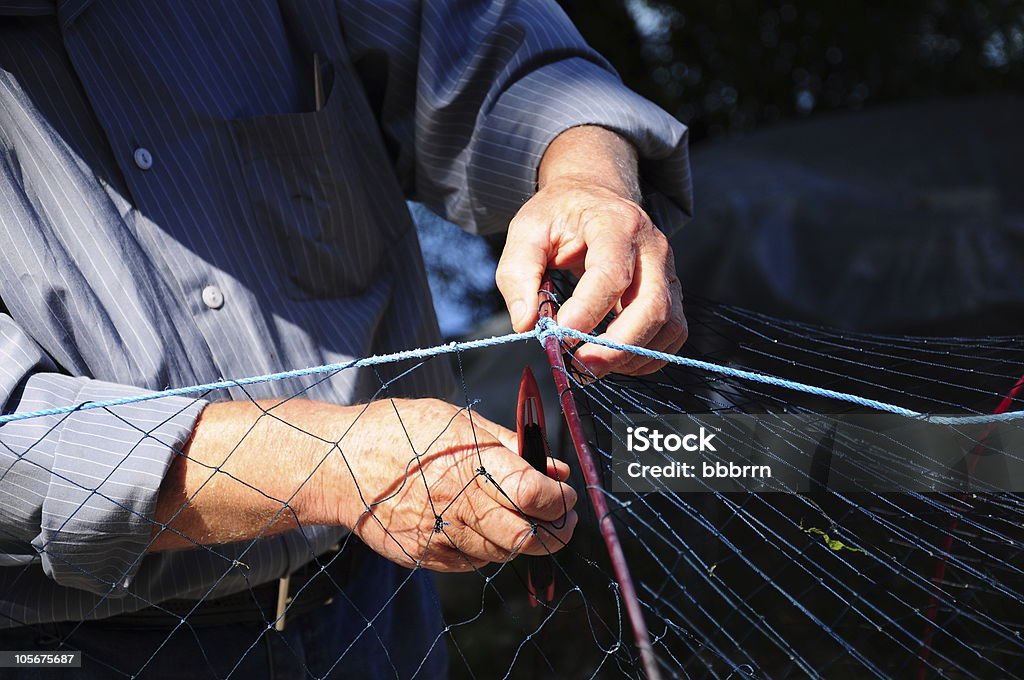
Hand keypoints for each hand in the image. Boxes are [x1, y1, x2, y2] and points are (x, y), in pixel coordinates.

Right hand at [323, 398, 576, 571]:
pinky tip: (483, 524)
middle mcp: (457, 505)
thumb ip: (510, 447)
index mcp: (470, 464)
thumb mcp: (457, 421)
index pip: (536, 494)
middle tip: (562, 517)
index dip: (561, 499)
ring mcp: (440, 536)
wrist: (339, 464)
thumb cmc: (402, 431)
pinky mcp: (425, 556)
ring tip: (523, 516)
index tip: (567, 494)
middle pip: (528, 536)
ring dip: (523, 538)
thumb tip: (555, 468)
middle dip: (555, 530)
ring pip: (504, 553)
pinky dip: (489, 546)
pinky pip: (473, 561)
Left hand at [495, 126, 686, 377]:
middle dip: (617, 346)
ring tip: (591, 365)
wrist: (594, 198)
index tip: (559, 335)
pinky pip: (672, 334)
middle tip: (579, 366)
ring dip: (631, 356)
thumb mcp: (526, 231)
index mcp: (616, 224)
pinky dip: (645, 356)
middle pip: (652, 305)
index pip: (612, 274)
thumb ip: (517, 274)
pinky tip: (613, 359)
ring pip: (668, 325)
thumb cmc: (559, 216)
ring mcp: (668, 271)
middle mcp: (652, 247)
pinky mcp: (671, 293)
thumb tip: (525, 324)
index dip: (588, 311)